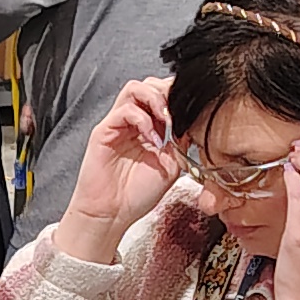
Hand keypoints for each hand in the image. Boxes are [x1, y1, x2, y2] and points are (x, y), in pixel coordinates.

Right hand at [59, 76, 181, 249]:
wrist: (112, 215)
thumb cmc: (137, 195)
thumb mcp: (171, 166)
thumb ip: (180, 143)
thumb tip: (195, 124)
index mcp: (148, 127)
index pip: (162, 95)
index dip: (177, 96)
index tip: (192, 110)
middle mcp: (132, 121)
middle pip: (149, 84)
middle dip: (167, 92)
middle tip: (179, 113)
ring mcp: (117, 124)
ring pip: (134, 88)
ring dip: (155, 99)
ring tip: (166, 120)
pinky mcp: (103, 131)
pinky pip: (124, 110)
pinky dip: (142, 119)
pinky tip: (152, 139)